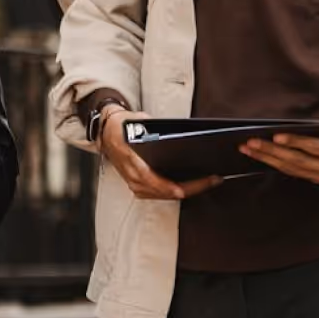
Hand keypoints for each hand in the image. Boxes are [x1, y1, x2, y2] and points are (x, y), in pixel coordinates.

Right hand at [97, 107, 223, 202]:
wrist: (105, 131)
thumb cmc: (120, 126)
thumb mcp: (136, 121)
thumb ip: (152, 128)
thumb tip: (171, 133)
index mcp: (133, 164)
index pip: (159, 182)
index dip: (177, 186)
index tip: (193, 185)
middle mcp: (135, 179)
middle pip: (168, 192)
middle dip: (193, 188)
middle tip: (213, 180)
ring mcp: (136, 185)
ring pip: (166, 196)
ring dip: (187, 191)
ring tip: (206, 182)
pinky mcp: (138, 187)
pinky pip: (160, 194)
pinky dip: (176, 191)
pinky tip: (190, 185)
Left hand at [239, 113, 318, 185]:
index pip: (313, 148)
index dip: (293, 142)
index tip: (274, 135)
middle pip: (297, 162)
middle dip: (271, 153)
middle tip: (250, 143)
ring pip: (294, 170)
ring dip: (270, 160)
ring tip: (250, 150)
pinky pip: (298, 173)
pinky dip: (280, 165)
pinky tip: (265, 159)